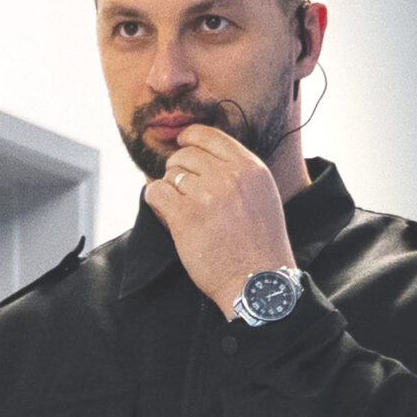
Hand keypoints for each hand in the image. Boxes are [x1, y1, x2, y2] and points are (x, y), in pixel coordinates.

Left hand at [142, 124, 294, 315]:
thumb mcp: (262, 195)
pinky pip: (155, 192)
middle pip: (185, 155)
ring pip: (170, 174)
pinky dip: (155, 201)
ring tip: (183, 210)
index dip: (189, 139)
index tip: (181, 146)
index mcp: (251, 168)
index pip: (208, 135)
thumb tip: (201, 155)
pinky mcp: (185, 216)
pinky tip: (166, 214)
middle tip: (184, 192)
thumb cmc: (259, 244)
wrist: (258, 281)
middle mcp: (230, 176)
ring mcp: (207, 194)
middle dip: (178, 170)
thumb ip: (237, 172)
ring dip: (170, 190)